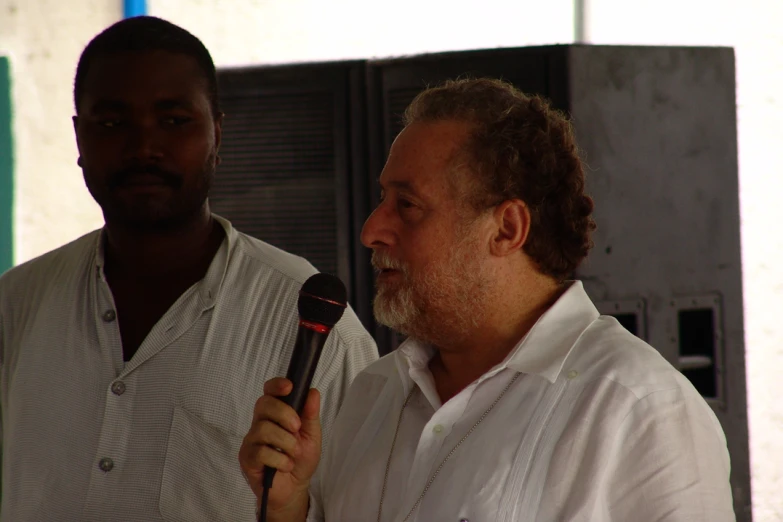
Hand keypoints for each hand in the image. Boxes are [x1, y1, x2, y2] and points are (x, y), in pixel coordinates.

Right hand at [239, 378, 321, 519]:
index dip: (276, 385)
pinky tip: (285, 465)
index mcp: (275, 414)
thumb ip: (311, 414)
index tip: (289, 387)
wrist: (294, 489)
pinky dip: (279, 459)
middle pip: (263, 404)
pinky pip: (260, 452)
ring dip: (285, 441)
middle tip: (297, 429)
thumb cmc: (300, 459)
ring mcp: (251, 440)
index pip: (269, 392)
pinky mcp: (247, 458)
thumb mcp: (312, 435)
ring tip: (294, 453)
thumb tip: (312, 392)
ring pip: (263, 429)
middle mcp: (260, 423)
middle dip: (284, 414)